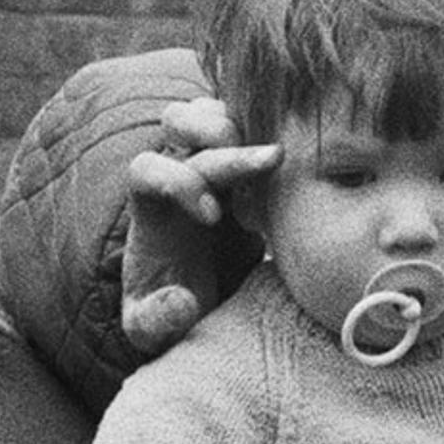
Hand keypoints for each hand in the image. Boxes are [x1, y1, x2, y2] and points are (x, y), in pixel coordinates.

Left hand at [121, 98, 274, 353]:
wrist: (205, 303)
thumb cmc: (171, 313)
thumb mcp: (153, 331)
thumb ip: (156, 322)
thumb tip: (180, 300)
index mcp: (149, 209)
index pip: (146, 168)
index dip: (177, 182)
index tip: (211, 217)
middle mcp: (177, 175)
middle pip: (180, 123)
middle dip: (222, 140)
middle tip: (270, 162)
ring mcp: (213, 167)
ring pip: (214, 112)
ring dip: (246, 124)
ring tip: (280, 156)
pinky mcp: (248, 171)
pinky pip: (253, 127)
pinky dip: (273, 132)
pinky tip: (297, 163)